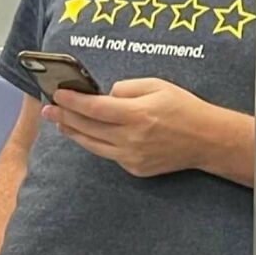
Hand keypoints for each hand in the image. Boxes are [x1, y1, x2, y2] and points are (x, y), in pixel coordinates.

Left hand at [40, 78, 217, 176]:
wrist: (206, 140)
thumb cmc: (183, 107)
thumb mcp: (157, 85)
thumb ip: (126, 88)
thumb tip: (104, 96)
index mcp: (137, 114)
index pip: (94, 108)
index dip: (72, 101)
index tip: (57, 94)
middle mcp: (131, 138)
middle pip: (88, 127)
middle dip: (65, 116)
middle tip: (49, 108)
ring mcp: (132, 157)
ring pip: (92, 145)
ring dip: (74, 133)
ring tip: (60, 123)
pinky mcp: (135, 169)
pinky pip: (109, 154)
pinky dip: (96, 143)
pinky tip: (89, 134)